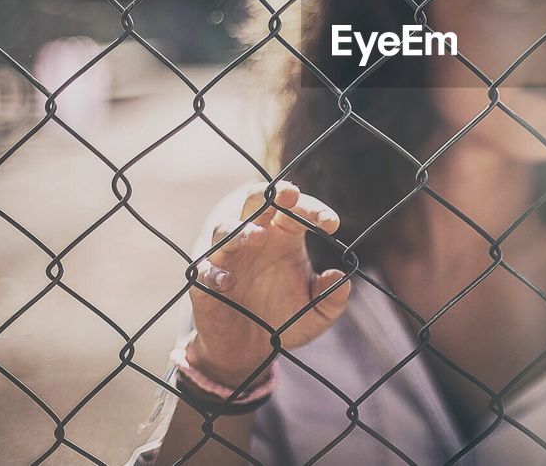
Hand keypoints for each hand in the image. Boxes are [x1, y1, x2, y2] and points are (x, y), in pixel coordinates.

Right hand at [184, 180, 351, 388]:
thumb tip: (342, 280)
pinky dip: (213, 272)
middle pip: (257, 201)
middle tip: (288, 194)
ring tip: (256, 237)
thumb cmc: (283, 321)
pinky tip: (228, 281)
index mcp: (284, 236)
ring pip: (225, 229)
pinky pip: (203, 270)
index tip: (332, 224)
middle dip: (271, 193)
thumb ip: (331, 300)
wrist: (249, 352)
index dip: (313, 210)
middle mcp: (255, 239)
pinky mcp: (204, 283)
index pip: (296, 211)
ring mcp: (227, 258)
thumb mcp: (315, 316)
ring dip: (240, 230)